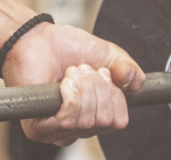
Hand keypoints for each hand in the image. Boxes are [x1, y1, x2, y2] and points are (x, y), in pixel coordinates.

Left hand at [0, 22, 142, 145]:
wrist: (35, 38)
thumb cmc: (66, 48)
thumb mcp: (108, 55)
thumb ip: (128, 69)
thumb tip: (135, 84)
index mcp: (94, 116)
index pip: (118, 122)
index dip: (116, 95)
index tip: (103, 73)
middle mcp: (77, 128)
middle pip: (105, 121)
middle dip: (98, 87)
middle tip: (83, 70)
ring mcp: (57, 131)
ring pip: (87, 120)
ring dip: (83, 88)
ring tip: (71, 74)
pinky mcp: (38, 129)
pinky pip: (67, 120)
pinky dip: (70, 95)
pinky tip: (62, 84)